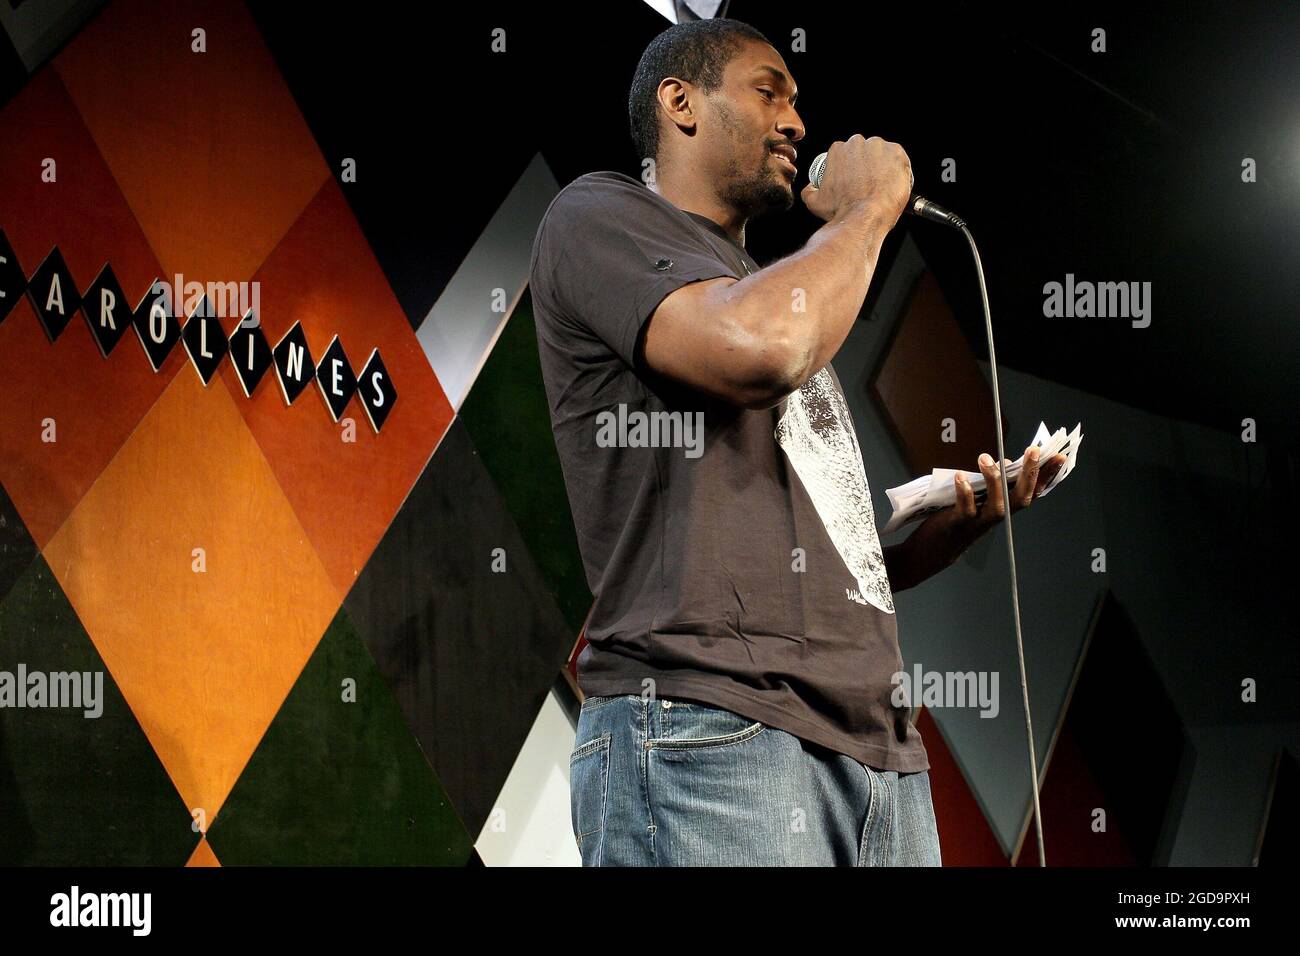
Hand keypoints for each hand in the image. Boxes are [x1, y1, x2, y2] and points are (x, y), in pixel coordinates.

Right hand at [800, 134, 911, 226]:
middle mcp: (858, 143)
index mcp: (838, 150)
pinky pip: (898, 158)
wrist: (865, 217)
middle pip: (864, 151)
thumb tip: (810, 188)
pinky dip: (897, 169)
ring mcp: (879, 147)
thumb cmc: (842, 210)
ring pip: (882, 153)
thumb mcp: (815, 202)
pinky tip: (892, 183)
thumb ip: (808, 191)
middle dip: (866, 165)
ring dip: (882, 166)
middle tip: (868, 183)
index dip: (851, 167)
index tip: (855, 179)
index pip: (846, 154)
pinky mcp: (897, 153)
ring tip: (881, 185)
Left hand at [892, 445, 1066, 586]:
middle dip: (1031, 475)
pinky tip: (960, 476)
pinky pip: (965, 510)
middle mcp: (996, 518)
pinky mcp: (958, 525)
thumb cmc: (958, 520)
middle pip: (1021, 499)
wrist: (932, 551)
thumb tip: (1005, 463)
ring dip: (994, 481)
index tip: (1060, 457)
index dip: (1047, 477)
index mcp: (1003, 508)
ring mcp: (978, 523)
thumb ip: (993, 486)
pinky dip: (964, 493)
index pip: (1031, 492)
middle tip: (1034, 449)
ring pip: (998, 506)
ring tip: (985, 457)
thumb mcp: (979, 501)